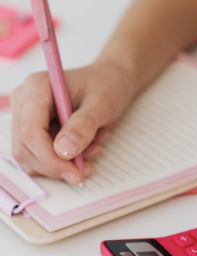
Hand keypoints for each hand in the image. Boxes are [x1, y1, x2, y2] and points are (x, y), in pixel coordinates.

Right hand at [10, 59, 135, 184]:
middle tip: (87, 168)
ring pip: (33, 158)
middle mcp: (26, 103)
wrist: (112, 83)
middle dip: (57, 166)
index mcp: (37, 87)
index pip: (30, 132)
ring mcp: (28, 119)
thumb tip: (63, 151)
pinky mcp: (37, 133)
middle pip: (26, 149)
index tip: (76, 172)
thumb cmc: (107, 86)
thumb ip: (84, 125)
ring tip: (94, 148)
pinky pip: (43, 159)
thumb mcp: (102, 104)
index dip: (50, 158)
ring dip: (65, 165)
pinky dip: (66, 163)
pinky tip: (88, 149)